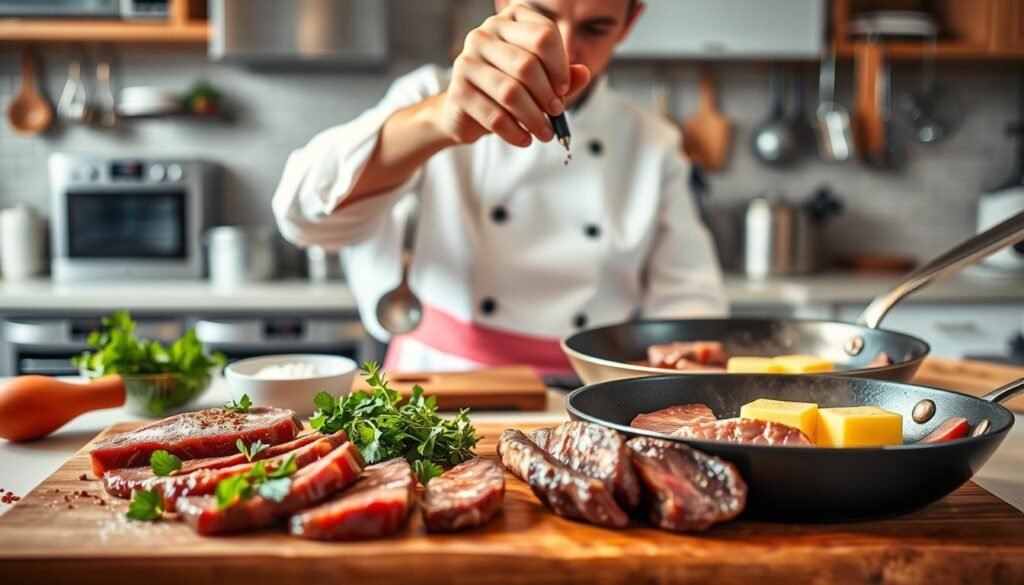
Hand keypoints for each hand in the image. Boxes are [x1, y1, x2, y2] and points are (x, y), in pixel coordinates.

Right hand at [437, 3, 590, 147]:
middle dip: (547, 95)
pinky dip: (514, 132)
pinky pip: (493, 115)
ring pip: (510, 92)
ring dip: (534, 118)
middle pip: (527, 64)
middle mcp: (483, 35)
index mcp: (508, 21)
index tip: (563, 89)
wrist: (468, 111)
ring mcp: (466, 62)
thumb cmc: (509, 88)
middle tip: (556, 113)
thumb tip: (583, 74)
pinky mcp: (458, 92)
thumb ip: (563, 76)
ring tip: (545, 133)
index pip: (543, 35)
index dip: (559, 66)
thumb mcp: (541, 80)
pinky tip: (525, 139)